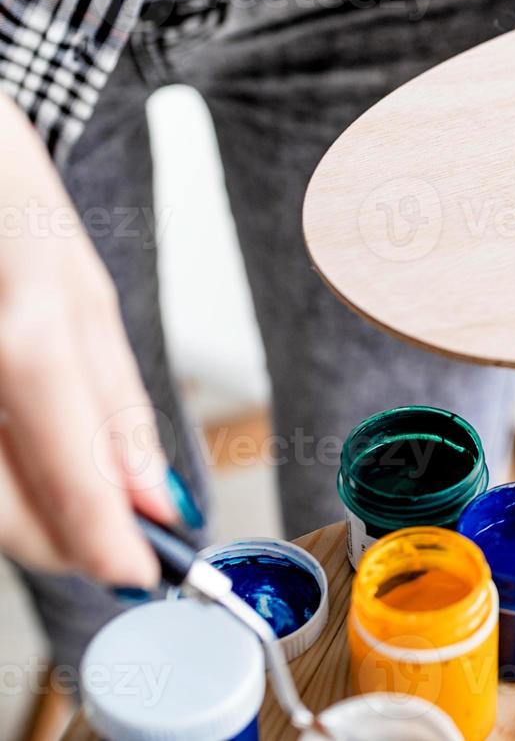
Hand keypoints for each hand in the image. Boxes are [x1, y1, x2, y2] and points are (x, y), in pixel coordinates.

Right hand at [0, 95, 175, 585]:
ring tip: (78, 507)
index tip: (142, 569)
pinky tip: (23, 466)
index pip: (66, 462)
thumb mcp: (78, 284)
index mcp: (23, 317)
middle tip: (115, 549)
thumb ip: (112, 399)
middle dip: (62, 541)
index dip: (102, 532)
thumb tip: (153, 493)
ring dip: (25, 518)